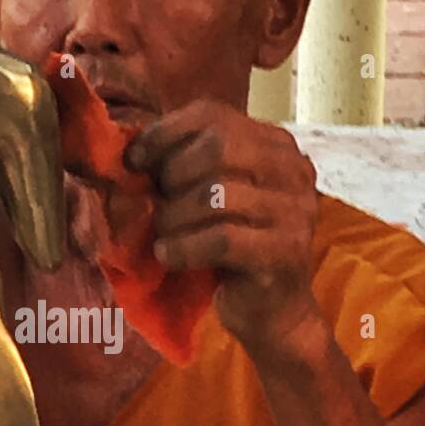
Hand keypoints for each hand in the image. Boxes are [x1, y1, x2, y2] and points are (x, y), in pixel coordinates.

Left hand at [125, 100, 322, 357]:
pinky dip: (184, 247)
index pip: (213, 114)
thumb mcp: (209, 196)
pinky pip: (222, 239)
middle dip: (173, 177)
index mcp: (274, 145)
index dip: (165, 133)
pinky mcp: (284, 252)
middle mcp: (292, 169)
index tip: (135, 161)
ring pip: (217, 195)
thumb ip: (183, 165)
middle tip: (158, 207)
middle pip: (218, 148)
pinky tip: (169, 256)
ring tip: (164, 235)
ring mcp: (295, 210)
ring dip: (175, 217)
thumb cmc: (230, 250)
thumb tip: (129, 151)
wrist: (270, 311)